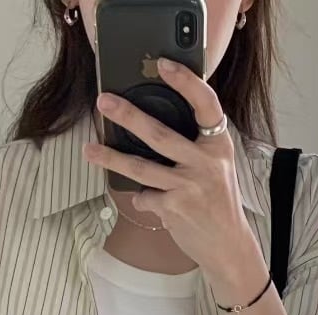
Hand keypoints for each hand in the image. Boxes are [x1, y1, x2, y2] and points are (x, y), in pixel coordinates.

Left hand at [83, 58, 267, 304]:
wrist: (228, 246)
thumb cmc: (218, 202)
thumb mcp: (218, 166)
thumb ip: (196, 145)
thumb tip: (153, 125)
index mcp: (218, 146)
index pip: (206, 104)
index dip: (185, 82)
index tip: (163, 64)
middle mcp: (205, 164)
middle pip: (159, 134)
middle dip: (128, 116)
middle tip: (104, 102)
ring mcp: (189, 187)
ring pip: (141, 167)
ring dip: (112, 159)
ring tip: (89, 150)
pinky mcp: (174, 209)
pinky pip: (144, 197)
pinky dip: (141, 199)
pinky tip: (145, 200)